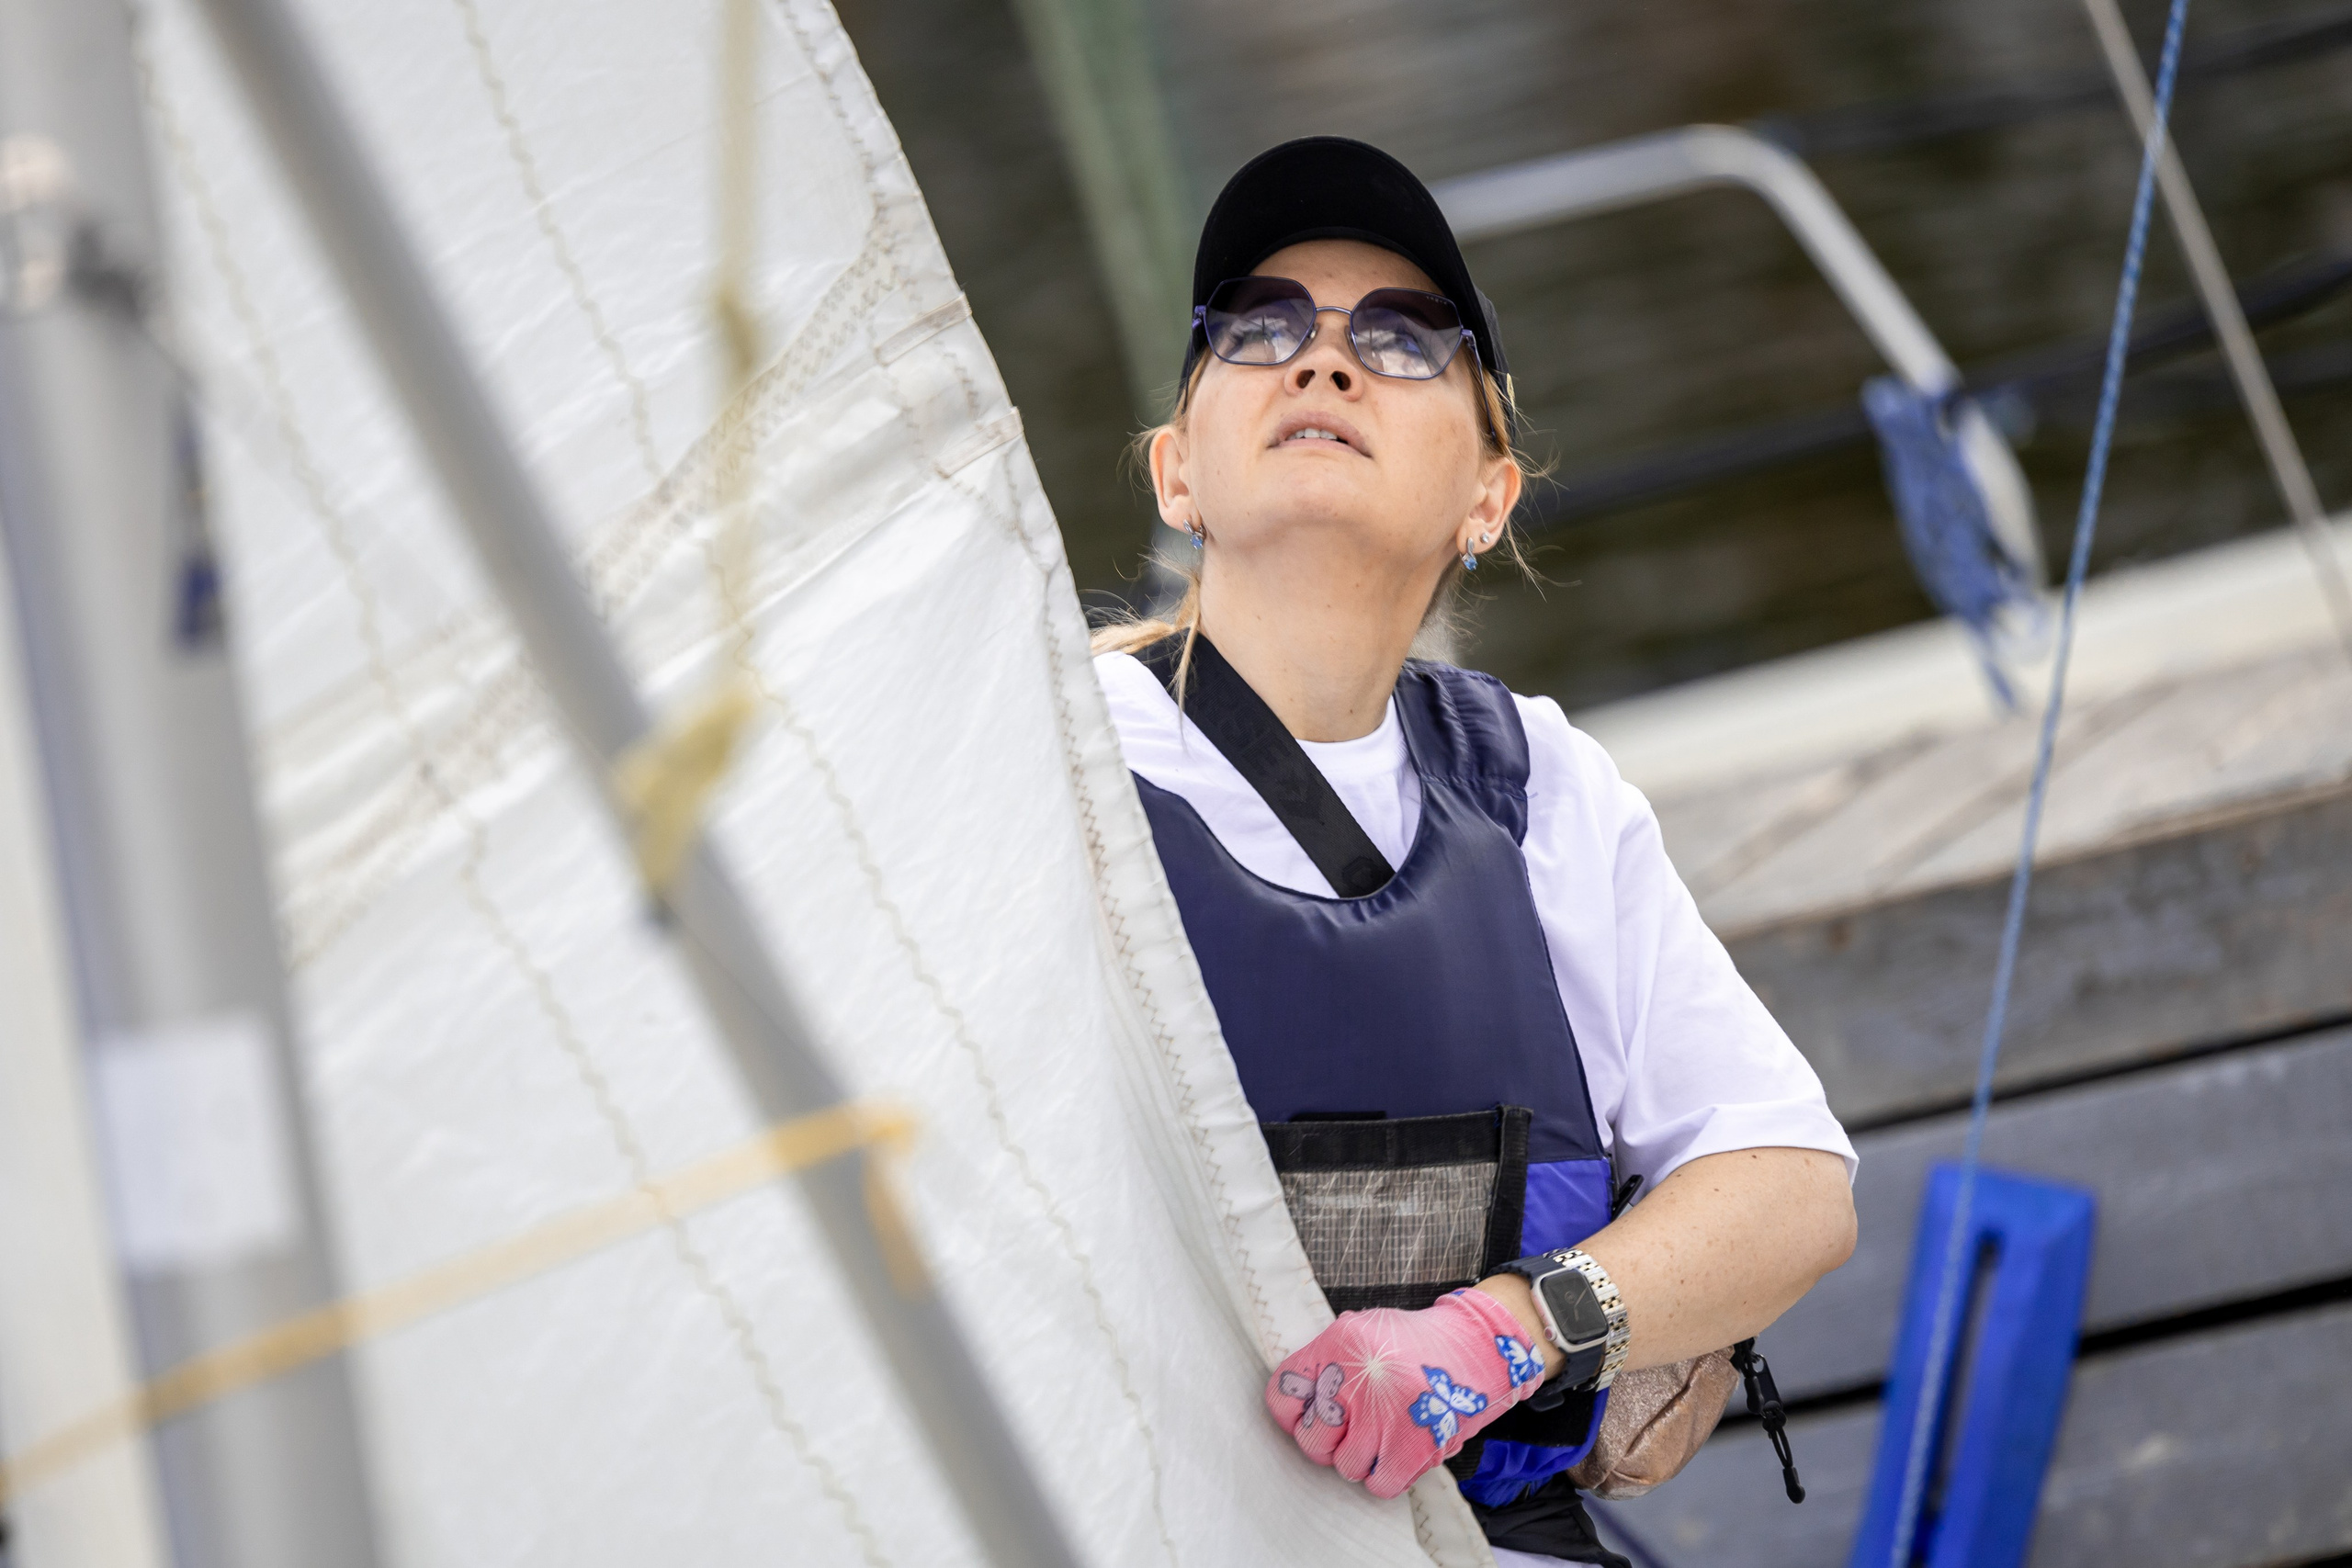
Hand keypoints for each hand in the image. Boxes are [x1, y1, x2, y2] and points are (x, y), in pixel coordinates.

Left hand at [1264, 1288, 1545, 1498]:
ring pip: (1346, 1466)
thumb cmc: (1416, 1344)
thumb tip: (1296, 1404)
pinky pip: (1379, 1483)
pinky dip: (1388, 1475)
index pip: (1282, 1396)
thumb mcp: (1364, 1332)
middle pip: (1311, 1440)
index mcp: (1338, 1343)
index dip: (1294, 1415)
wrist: (1479, 1345)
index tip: (1310, 1418)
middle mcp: (1356, 1378)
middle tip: (1353, 1431)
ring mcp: (1384, 1414)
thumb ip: (1328, 1363)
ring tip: (1386, 1434)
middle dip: (1330, 1443)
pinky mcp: (1413, 1445)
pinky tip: (1401, 1450)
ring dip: (1365, 1458)